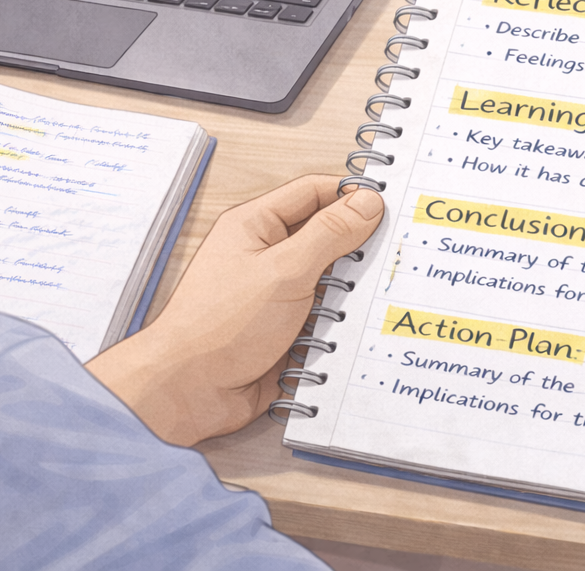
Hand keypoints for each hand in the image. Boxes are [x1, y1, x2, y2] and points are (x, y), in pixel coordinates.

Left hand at [86, 175, 382, 445]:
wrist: (188, 391)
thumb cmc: (218, 326)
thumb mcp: (284, 271)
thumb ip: (328, 234)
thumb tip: (366, 203)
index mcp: (255, 226)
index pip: (313, 193)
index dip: (350, 196)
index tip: (390, 208)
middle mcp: (263, 256)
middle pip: (323, 236)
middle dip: (357, 247)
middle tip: (396, 252)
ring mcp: (273, 295)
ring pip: (327, 280)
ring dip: (350, 291)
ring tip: (383, 293)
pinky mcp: (282, 331)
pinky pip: (322, 318)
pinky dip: (340, 323)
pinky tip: (363, 328)